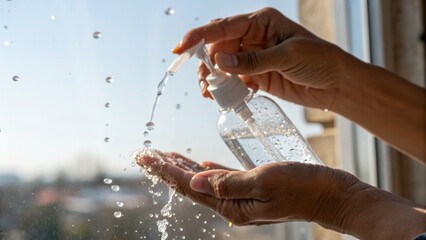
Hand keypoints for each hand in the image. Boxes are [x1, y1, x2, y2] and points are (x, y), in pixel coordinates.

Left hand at [137, 149, 425, 238]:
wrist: (332, 195)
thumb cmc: (303, 188)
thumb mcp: (264, 182)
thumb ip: (228, 182)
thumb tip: (194, 182)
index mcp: (232, 205)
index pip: (188, 186)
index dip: (165, 170)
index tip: (145, 156)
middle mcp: (233, 205)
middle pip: (191, 184)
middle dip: (167, 168)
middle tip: (146, 154)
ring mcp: (242, 197)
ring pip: (204, 180)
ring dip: (184, 167)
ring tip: (165, 156)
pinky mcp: (253, 188)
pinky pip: (222, 178)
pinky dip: (207, 170)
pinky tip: (199, 164)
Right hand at [173, 7, 360, 109]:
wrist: (337, 84)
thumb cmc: (320, 60)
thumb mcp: (287, 56)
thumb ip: (253, 60)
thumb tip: (220, 61)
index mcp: (261, 22)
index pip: (224, 26)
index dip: (200, 36)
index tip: (181, 47)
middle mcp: (254, 37)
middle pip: (218, 46)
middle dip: (205, 62)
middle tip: (202, 80)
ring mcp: (254, 57)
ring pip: (222, 65)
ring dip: (213, 78)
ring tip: (209, 92)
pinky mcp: (256, 76)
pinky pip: (233, 80)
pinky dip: (225, 88)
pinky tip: (223, 97)